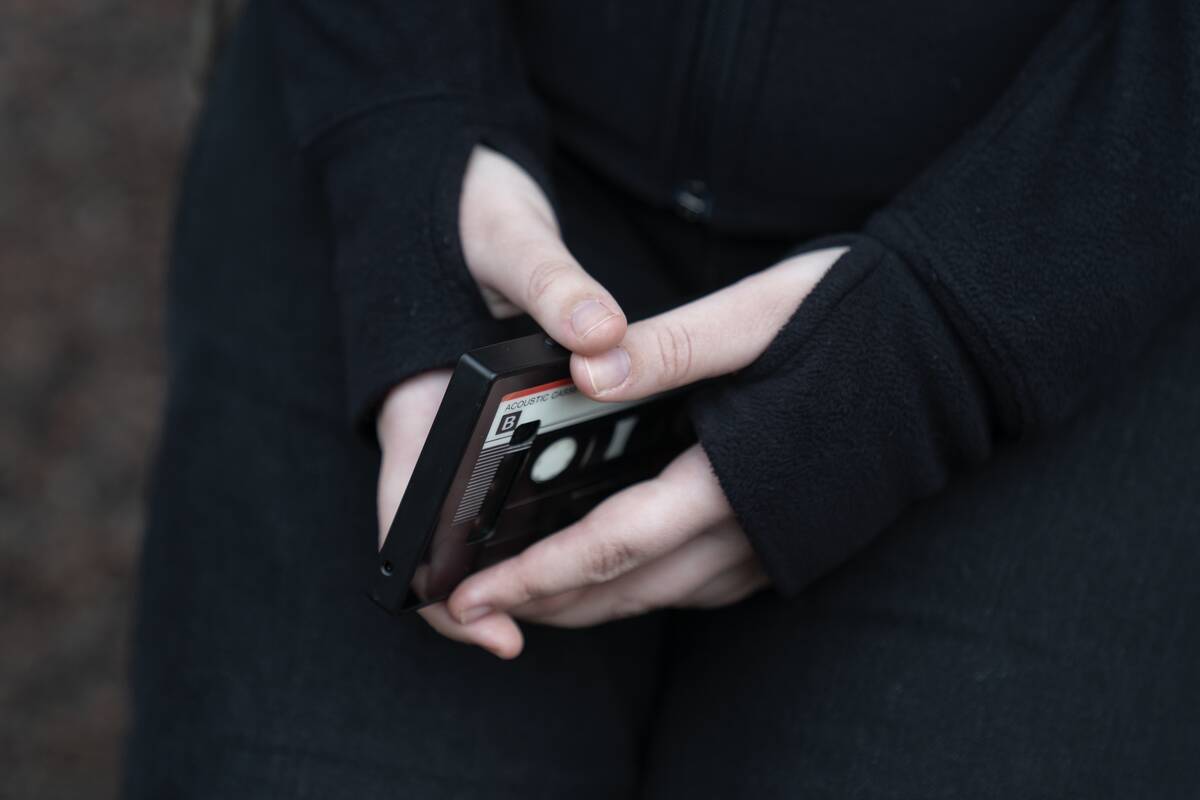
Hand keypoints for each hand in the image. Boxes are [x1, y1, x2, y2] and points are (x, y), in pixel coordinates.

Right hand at [376, 145, 632, 653]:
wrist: (438, 177)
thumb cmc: (458, 208)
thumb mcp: (509, 237)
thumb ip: (553, 283)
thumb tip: (602, 337)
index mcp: (416, 408)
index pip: (403, 531)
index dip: (443, 601)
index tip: (506, 635)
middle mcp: (432, 430)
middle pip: (451, 543)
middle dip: (508, 589)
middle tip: (588, 606)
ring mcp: (462, 425)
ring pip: (486, 517)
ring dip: (533, 554)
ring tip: (610, 571)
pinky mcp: (495, 411)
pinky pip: (517, 478)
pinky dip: (552, 505)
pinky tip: (613, 506)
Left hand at [437, 244, 847, 657]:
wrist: (955, 347)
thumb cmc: (856, 318)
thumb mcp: (757, 315)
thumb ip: (671, 346)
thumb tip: (587, 367)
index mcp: (732, 477)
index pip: (613, 546)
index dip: (536, 576)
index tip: (473, 595)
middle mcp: (755, 529)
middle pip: (631, 588)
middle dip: (549, 602)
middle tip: (481, 604)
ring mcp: (781, 543)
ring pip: (666, 594)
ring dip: (595, 600)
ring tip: (535, 589)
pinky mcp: (799, 540)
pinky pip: (706, 583)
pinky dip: (651, 584)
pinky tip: (627, 563)